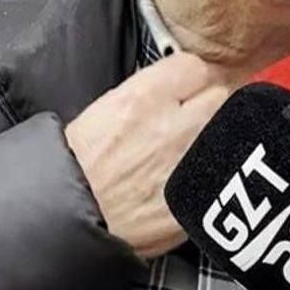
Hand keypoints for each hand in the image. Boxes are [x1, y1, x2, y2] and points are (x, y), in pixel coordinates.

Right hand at [65, 52, 232, 258]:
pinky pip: (221, 175)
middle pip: (218, 96)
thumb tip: (170, 85)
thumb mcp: (101, 111)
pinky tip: (191, 179)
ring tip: (192, 149)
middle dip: (206, 105)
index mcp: (142, 98)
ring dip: (213, 138)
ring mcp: (189, 163)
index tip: (187, 86)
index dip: (190, 78)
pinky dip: (212, 176)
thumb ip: (144, 94)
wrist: (64, 224)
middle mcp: (172, 126)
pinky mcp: (198, 200)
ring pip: (225, 134)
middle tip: (191, 119)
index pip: (194, 65)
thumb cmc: (74, 170)